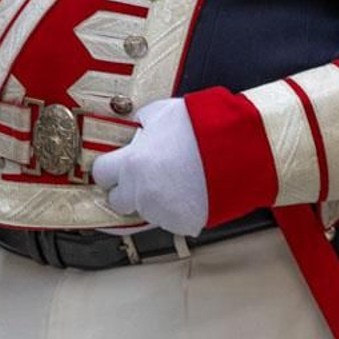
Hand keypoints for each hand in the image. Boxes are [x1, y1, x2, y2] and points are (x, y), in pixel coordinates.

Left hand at [92, 98, 209, 237]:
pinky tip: (191, 193)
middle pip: (117, 202)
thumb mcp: (161, 114)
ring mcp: (162, 212)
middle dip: (126, 191)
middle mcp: (141, 192)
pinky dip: (178, 210)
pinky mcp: (183, 225)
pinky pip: (172, 220)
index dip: (108, 170)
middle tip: (143, 179)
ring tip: (177, 183)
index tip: (114, 169)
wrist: (238, 151)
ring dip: (155, 201)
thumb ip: (140, 125)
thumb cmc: (202, 129)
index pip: (101, 174)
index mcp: (131, 164)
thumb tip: (135, 128)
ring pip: (147, 211)